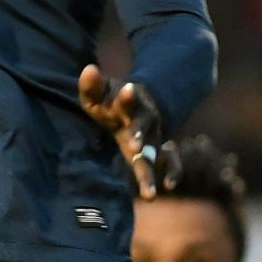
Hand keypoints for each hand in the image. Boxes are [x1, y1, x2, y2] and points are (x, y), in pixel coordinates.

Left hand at [78, 64, 178, 199]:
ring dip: (151, 170)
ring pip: (155, 152)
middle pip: (143, 127)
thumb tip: (89, 69)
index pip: (126, 100)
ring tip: (149, 192)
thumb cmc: (112, 100)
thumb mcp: (100, 91)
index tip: (128, 88)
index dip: (126, 96)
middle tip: (134, 147)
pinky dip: (173, 172)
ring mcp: (154, 137)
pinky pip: (172, 162)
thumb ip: (92, 84)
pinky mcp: (159, 150)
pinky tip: (168, 186)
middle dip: (139, 136)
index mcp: (128, 104)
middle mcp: (145, 120)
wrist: (142, 101)